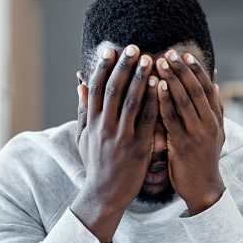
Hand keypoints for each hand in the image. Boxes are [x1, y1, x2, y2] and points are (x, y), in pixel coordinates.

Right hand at [72, 45, 158, 242]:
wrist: (104, 194)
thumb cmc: (96, 164)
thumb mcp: (84, 137)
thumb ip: (84, 110)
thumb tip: (81, 84)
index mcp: (92, 122)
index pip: (97, 88)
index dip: (103, 67)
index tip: (111, 50)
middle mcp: (105, 126)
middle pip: (114, 90)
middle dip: (124, 67)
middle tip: (134, 47)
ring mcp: (121, 137)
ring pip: (131, 101)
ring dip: (141, 79)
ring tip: (150, 60)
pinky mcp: (138, 147)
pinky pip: (147, 120)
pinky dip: (153, 101)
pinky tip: (161, 86)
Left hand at [155, 52, 225, 214]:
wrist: (203, 188)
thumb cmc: (204, 159)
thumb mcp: (216, 133)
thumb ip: (215, 108)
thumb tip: (215, 83)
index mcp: (216, 119)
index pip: (207, 89)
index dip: (197, 71)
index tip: (185, 55)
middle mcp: (209, 124)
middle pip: (196, 90)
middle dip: (182, 70)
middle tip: (169, 53)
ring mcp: (197, 134)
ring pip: (184, 100)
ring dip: (172, 80)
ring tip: (160, 63)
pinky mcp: (183, 144)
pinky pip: (172, 118)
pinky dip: (164, 100)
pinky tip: (156, 86)